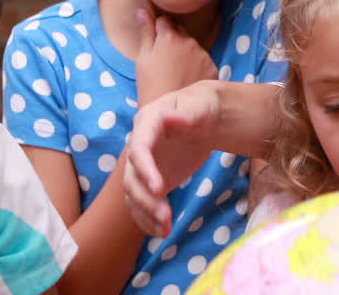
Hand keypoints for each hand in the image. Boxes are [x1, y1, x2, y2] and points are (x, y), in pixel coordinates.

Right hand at [124, 81, 222, 237]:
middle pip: (133, 177)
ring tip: (166, 230)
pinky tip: (162, 231)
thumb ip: (186, 115)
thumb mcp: (200, 107)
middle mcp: (138, 145)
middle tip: (166, 217)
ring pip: (134, 194)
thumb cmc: (203, 107)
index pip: (139, 149)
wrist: (206, 119)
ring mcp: (143, 165)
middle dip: (146, 200)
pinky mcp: (151, 181)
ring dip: (147, 214)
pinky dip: (149, 219)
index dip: (145, 169)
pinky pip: (142, 203)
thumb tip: (170, 119)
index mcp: (147, 123)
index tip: (159, 189)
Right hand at [134, 9, 217, 105]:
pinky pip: (203, 58)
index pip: (164, 20)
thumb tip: (142, 11)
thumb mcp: (143, 59)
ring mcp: (202, 53)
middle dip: (173, 38)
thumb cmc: (150, 86)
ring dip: (185, 51)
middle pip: (180, 30)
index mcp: (169, 36)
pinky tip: (187, 77)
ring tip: (175, 71)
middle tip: (164, 59)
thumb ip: (146, 32)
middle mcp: (189, 41)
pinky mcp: (212, 66)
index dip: (157, 30)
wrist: (169, 113)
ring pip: (192, 44)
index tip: (155, 45)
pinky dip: (196, 63)